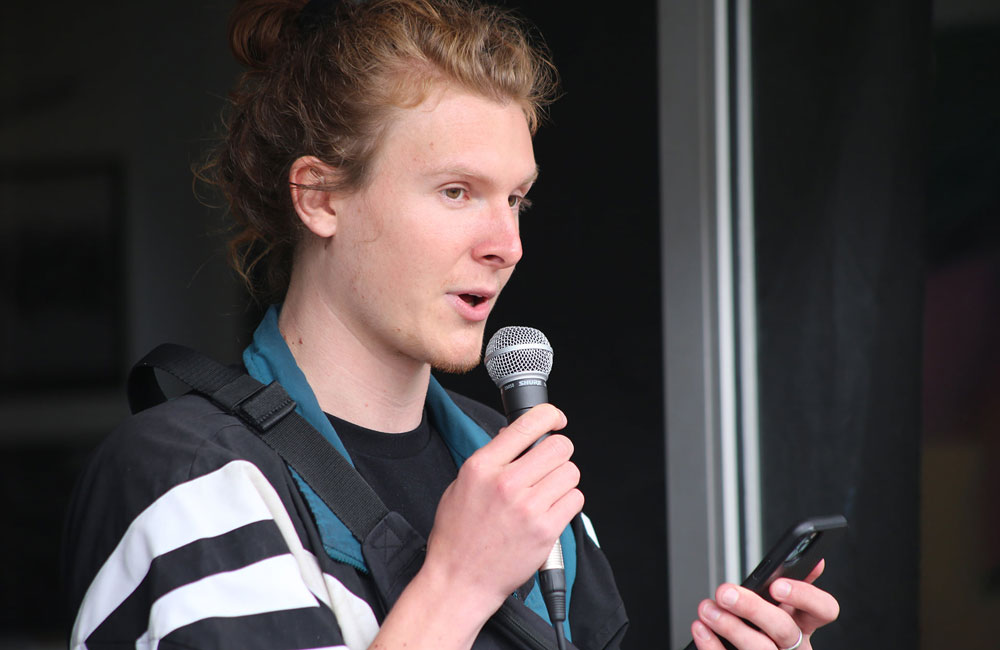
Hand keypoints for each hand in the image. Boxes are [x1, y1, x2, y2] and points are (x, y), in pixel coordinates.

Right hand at [421, 403, 583, 615]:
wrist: (459, 580)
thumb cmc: (457, 535)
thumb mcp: (461, 485)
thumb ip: (490, 459)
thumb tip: (515, 434)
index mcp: (482, 466)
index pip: (527, 425)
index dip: (551, 415)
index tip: (557, 419)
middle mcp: (506, 483)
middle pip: (558, 446)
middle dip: (559, 452)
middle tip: (550, 465)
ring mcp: (527, 507)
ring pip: (570, 472)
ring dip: (564, 479)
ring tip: (547, 492)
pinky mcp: (545, 530)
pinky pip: (575, 499)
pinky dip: (568, 502)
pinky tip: (551, 510)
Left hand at [690, 561, 839, 649]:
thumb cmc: (765, 629)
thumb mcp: (782, 606)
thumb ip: (790, 584)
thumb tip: (813, 560)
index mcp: (804, 624)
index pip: (824, 610)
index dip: (804, 597)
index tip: (777, 585)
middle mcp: (794, 646)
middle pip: (785, 630)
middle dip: (753, 608)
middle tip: (726, 592)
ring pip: (760, 649)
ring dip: (729, 626)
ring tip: (708, 609)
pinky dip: (712, 645)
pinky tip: (701, 629)